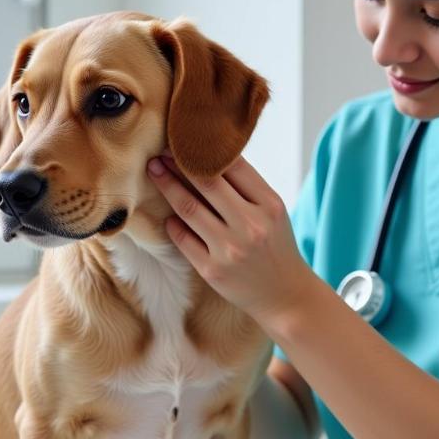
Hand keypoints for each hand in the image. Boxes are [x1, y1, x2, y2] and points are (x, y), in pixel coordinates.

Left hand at [146, 150, 313, 327]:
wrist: (285, 295)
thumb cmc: (276, 247)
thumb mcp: (273, 213)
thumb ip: (248, 188)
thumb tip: (208, 157)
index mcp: (269, 205)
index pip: (234, 167)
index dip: (206, 151)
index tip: (186, 142)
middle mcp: (251, 225)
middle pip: (206, 183)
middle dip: (178, 164)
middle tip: (160, 152)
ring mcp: (230, 249)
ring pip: (189, 208)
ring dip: (167, 187)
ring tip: (154, 172)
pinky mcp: (213, 270)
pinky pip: (183, 239)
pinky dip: (172, 224)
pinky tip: (168, 216)